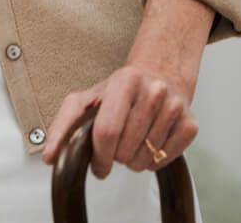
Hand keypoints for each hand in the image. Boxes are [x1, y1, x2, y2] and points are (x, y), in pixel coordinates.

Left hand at [43, 0, 210, 176]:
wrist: (160, 73)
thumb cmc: (119, 90)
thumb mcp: (87, 98)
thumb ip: (64, 125)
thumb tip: (50, 157)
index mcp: (124, 82)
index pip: (107, 131)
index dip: (99, 156)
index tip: (97, 166)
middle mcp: (153, 91)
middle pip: (125, 150)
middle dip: (115, 156)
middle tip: (116, 143)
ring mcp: (174, 107)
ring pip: (145, 159)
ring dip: (133, 160)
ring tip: (132, 140)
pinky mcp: (191, 124)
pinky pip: (165, 160)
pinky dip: (153, 161)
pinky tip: (149, 143)